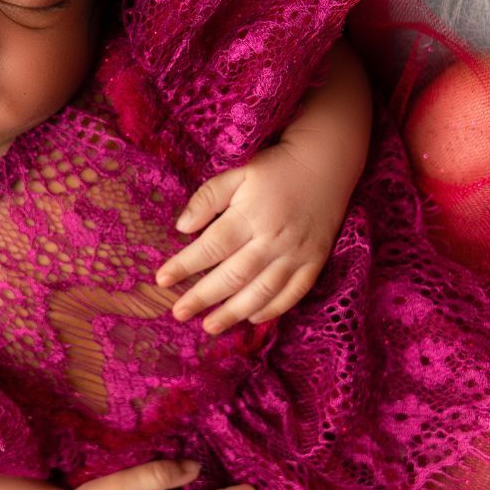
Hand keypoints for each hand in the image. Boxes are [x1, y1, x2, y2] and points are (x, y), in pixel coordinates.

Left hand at [155, 143, 343, 334]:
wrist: (326, 163)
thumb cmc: (276, 169)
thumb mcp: (238, 173)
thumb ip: (208, 197)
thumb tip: (182, 227)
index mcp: (251, 214)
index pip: (212, 246)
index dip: (185, 265)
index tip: (162, 280)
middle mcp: (273, 238)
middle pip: (234, 275)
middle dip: (203, 297)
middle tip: (179, 313)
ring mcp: (296, 253)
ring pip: (262, 291)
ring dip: (234, 312)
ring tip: (210, 326)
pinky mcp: (314, 261)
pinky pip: (294, 293)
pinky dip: (273, 309)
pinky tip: (251, 318)